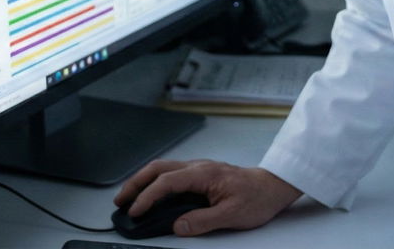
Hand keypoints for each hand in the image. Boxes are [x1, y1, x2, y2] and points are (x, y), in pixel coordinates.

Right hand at [114, 158, 302, 236]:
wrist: (273, 186)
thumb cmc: (257, 198)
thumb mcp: (232, 215)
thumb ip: (203, 221)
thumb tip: (178, 226)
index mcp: (203, 174)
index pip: (166, 182)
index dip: (147, 197)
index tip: (135, 211)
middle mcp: (198, 166)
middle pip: (158, 169)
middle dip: (135, 184)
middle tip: (120, 201)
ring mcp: (198, 168)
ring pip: (162, 169)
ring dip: (143, 181)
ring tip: (129, 198)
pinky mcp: (200, 174)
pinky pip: (171, 173)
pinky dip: (155, 182)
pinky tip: (151, 193)